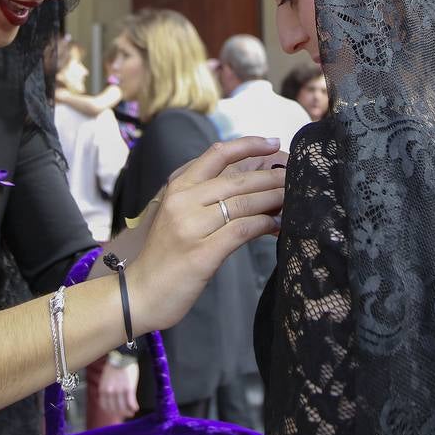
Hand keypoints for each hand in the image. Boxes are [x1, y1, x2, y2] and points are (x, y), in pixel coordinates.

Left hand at [96, 357, 138, 416]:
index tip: (116, 411)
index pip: (105, 406)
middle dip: (121, 413)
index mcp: (103, 389)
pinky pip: (131, 403)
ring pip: (123, 408)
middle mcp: (110, 392)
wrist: (122, 355)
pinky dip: (134, 407)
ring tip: (132, 411)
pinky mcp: (129, 388)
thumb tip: (111, 398)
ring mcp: (119, 391)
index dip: (111, 411)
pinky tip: (136, 407)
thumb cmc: (115, 365)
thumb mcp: (106, 378)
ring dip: (128, 412)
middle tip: (127, 413)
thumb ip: (107, 389)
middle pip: (115, 409)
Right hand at [128, 137, 284, 334]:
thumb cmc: (164, 255)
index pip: (216, 154)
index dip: (248, 145)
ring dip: (274, 199)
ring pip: (243, 203)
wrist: (139, 293)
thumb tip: (253, 188)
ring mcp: (191, 226)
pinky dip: (265, 224)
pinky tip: (277, 225)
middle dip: (272, 177)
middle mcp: (183, 201)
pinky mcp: (202, 253)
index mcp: (178, 187)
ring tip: (293, 199)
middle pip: (237, 180)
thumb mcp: (180, 217)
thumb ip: (207, 199)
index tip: (272, 142)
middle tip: (295, 177)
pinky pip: (242, 230)